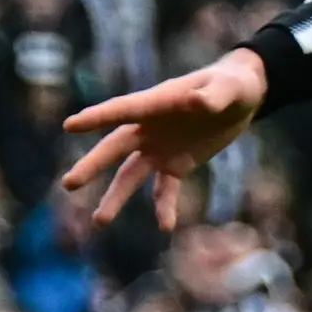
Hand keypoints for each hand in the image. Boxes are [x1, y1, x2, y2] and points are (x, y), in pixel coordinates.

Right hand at [61, 48, 270, 230]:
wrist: (242, 97)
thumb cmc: (232, 84)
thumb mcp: (229, 88)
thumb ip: (213, 95)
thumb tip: (197, 101)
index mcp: (157, 103)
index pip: (123, 110)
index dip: (97, 118)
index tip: (70, 126)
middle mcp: (149, 128)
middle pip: (115, 148)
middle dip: (93, 166)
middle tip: (69, 184)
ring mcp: (159, 148)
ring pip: (130, 175)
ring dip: (116, 197)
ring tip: (99, 222)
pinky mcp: (177, 165)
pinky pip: (165, 189)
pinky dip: (164, 207)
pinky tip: (165, 227)